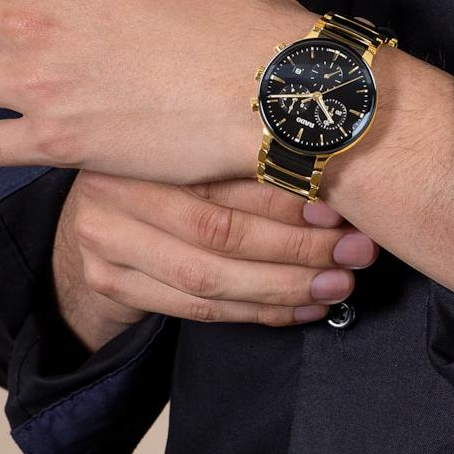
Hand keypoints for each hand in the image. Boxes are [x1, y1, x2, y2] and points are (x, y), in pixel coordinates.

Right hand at [53, 171, 379, 351]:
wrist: (97, 207)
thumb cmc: (172, 166)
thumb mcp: (202, 145)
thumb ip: (250, 154)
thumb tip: (342, 179)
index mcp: (148, 141)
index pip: (227, 177)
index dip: (289, 198)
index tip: (342, 211)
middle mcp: (116, 187)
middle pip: (220, 231)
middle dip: (299, 247)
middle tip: (356, 253)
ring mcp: (105, 240)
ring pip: (209, 278)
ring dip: (284, 286)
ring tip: (338, 285)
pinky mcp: (110, 282)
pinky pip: (196, 309)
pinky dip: (257, 312)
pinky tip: (301, 308)